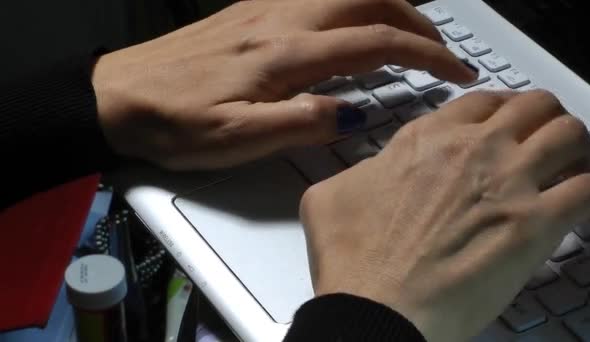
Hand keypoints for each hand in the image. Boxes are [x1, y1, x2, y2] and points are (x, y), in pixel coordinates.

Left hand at [91, 0, 474, 169]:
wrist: (116, 96)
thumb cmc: (172, 123)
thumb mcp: (238, 141)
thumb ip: (302, 123)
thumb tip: (353, 112)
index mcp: (285, 56)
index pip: (377, 43)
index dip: (426, 55)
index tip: (456, 71)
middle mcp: (281, 21)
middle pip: (370, 1)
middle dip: (417, 22)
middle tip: (440, 50)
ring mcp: (265, 9)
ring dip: (387, 5)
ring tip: (407, 33)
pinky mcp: (250, 11)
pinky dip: (351, 2)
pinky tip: (351, 23)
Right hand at [300, 90, 589, 341]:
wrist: (375, 305)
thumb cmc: (353, 258)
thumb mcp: (329, 196)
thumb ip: (359, 171)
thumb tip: (373, 173)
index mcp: (427, 139)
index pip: (483, 100)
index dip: (503, 109)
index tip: (508, 126)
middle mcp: (473, 149)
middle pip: (535, 105)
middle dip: (545, 120)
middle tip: (546, 144)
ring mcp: (507, 181)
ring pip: (570, 133)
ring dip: (579, 149)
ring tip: (576, 170)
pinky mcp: (534, 224)